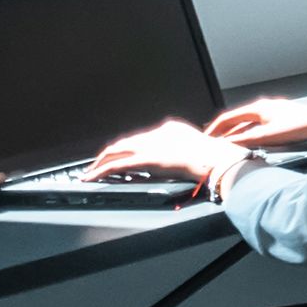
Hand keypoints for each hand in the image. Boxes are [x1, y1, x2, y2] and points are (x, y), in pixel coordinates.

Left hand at [97, 118, 242, 197]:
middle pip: (124, 143)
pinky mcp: (144, 160)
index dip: (128, 147)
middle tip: (98, 164)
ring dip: (100, 163)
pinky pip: (116, 166)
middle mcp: (155, 134)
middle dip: (108, 154)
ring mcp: (149, 146)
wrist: (216, 159)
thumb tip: (184, 160)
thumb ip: (188, 150)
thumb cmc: (216, 157)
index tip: (122, 154)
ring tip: (90, 172)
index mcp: (170, 129)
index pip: (141, 137)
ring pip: (116, 152)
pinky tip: (90, 177)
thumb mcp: (201, 147)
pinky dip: (100, 172)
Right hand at [212, 94, 306, 150]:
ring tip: (227, 146)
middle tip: (212, 144)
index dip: (215, 128)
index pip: (229, 117)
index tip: (205, 138)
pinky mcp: (282, 120)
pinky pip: (259, 127)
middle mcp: (265, 108)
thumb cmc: (300, 126)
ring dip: (237, 135)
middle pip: (237, 120)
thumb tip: (226, 144)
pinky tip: (249, 144)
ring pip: (248, 125)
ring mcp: (274, 113)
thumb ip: (245, 139)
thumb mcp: (268, 135)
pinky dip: (249, 135)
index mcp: (259, 107)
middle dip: (224, 132)